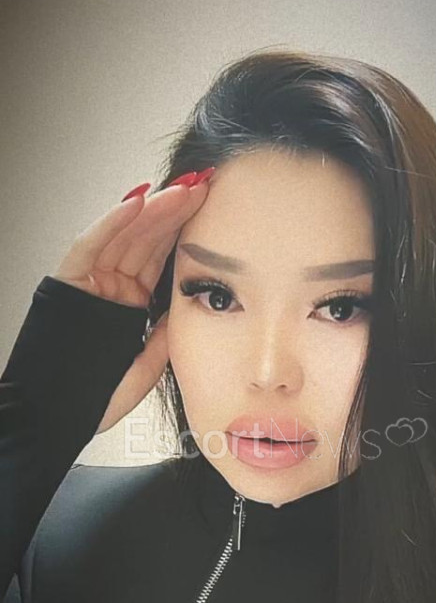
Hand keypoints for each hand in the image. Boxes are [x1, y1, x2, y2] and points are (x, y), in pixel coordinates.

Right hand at [52, 177, 211, 432]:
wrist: (54, 417)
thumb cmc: (96, 396)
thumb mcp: (148, 362)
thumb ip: (167, 331)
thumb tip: (194, 304)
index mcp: (130, 304)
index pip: (160, 256)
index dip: (184, 230)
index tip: (213, 208)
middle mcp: (109, 287)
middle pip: (145, 238)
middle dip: (174, 210)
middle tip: (203, 184)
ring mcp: (88, 282)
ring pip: (122, 235)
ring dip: (152, 209)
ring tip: (182, 189)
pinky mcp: (66, 282)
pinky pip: (90, 245)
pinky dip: (111, 222)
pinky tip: (137, 202)